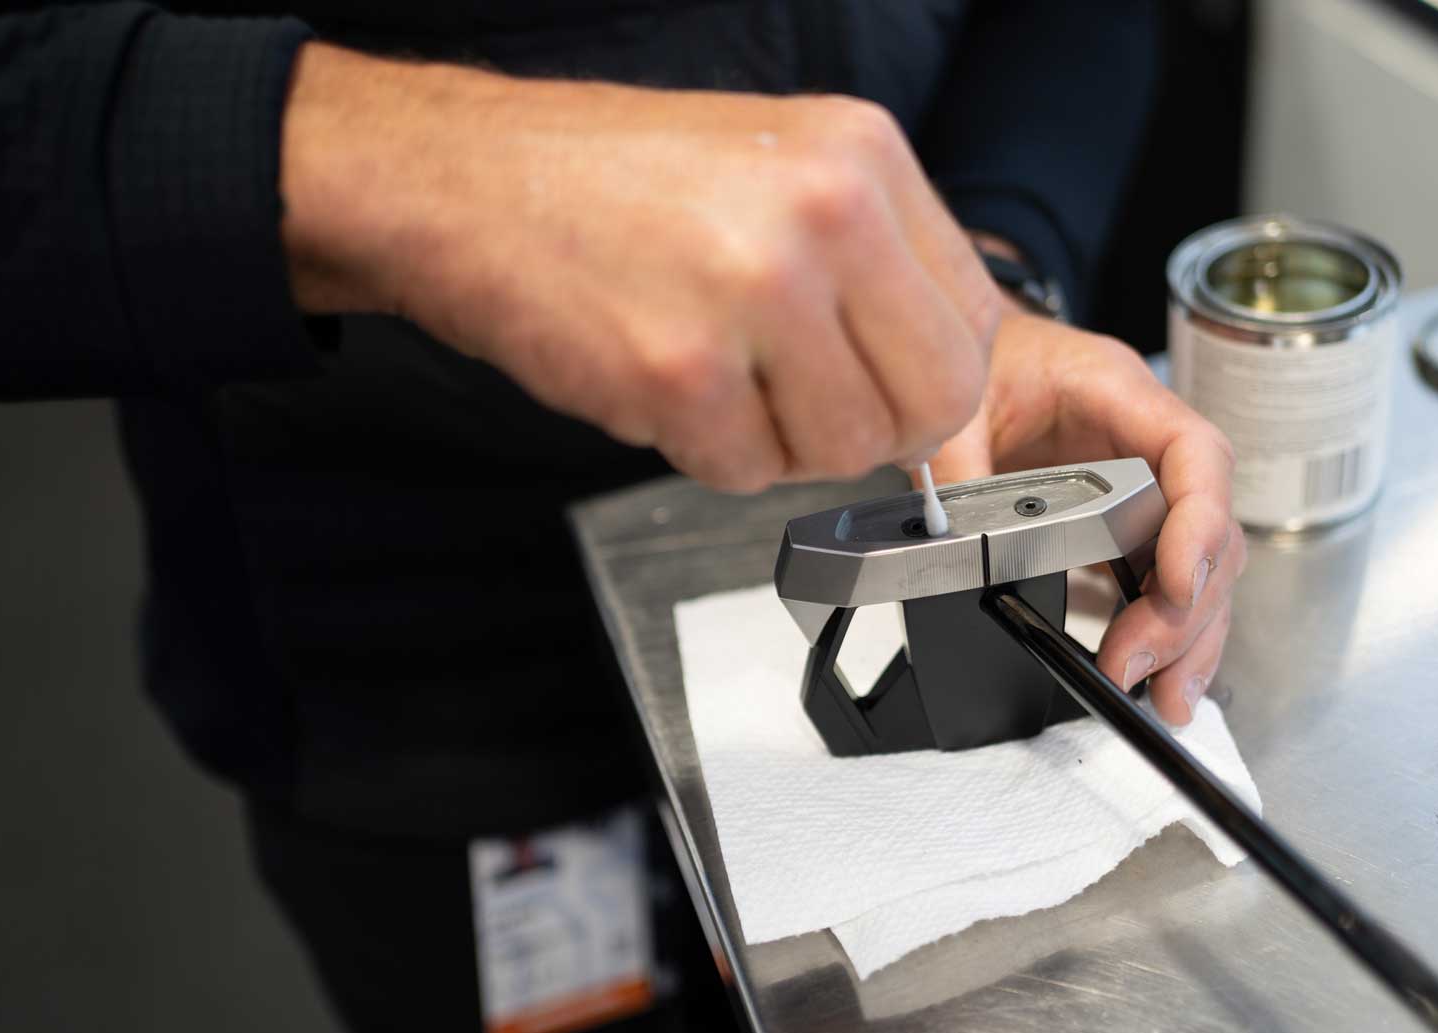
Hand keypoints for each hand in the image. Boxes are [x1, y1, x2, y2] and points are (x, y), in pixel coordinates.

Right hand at [279, 43, 1001, 491]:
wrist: (461, 178)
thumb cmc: (611, 182)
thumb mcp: (778, 173)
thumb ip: (875, 267)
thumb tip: (944, 395)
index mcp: (861, 155)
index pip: (975, 320)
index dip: (934, 379)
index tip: (889, 390)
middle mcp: (824, 214)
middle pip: (933, 400)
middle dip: (876, 428)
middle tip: (807, 405)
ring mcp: (753, 294)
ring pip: (846, 450)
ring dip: (783, 442)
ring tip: (721, 377)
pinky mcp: (679, 371)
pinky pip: (747, 472)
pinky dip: (706, 451)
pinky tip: (661, 380)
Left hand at [927, 310, 1242, 726]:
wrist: (977, 345)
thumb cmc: (984, 358)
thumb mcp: (959, 404)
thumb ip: (958, 467)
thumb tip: (952, 535)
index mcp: (1119, 391)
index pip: (1194, 453)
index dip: (1199, 523)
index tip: (1178, 587)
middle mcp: (1149, 439)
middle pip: (1208, 529)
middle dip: (1186, 609)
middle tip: (1139, 668)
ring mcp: (1146, 482)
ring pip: (1200, 565)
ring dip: (1187, 634)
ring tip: (1165, 697)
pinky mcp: (1129, 520)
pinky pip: (1164, 577)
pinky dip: (1165, 628)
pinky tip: (1154, 674)